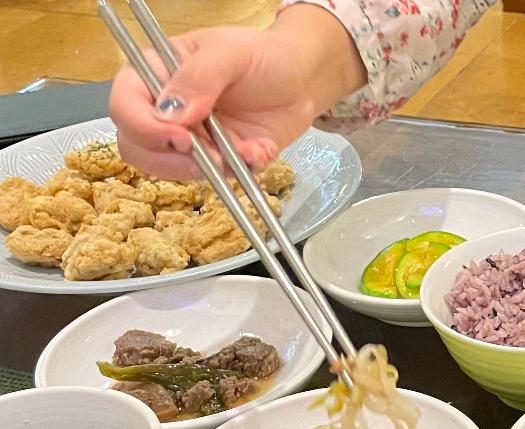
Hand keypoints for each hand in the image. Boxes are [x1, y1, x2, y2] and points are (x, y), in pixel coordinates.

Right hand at [108, 5, 366, 179]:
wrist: (301, 80)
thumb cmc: (263, 54)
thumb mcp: (232, 52)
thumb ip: (199, 78)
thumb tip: (171, 113)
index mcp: (155, 72)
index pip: (123, 104)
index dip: (142, 126)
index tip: (179, 137)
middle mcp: (164, 109)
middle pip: (137, 147)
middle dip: (173, 160)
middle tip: (212, 157)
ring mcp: (189, 138)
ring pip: (173, 170)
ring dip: (211, 169)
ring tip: (248, 151)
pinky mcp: (216, 159)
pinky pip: (216, 179)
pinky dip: (240, 172)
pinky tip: (260, 151)